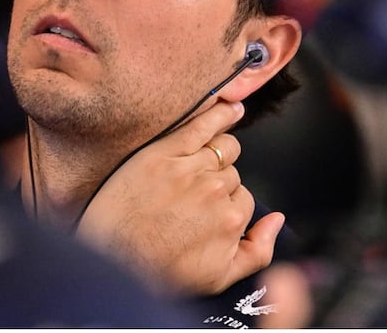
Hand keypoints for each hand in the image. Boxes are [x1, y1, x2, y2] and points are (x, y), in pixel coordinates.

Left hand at [76, 100, 285, 295]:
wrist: (109, 262)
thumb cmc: (159, 273)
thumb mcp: (219, 279)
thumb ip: (259, 251)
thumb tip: (277, 220)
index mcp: (231, 219)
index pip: (244, 198)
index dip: (226, 205)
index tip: (205, 213)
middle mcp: (214, 191)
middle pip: (232, 173)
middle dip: (219, 182)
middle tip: (192, 198)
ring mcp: (187, 168)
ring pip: (222, 148)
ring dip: (217, 153)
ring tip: (201, 162)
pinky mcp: (162, 153)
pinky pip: (200, 124)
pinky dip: (219, 113)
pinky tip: (230, 107)